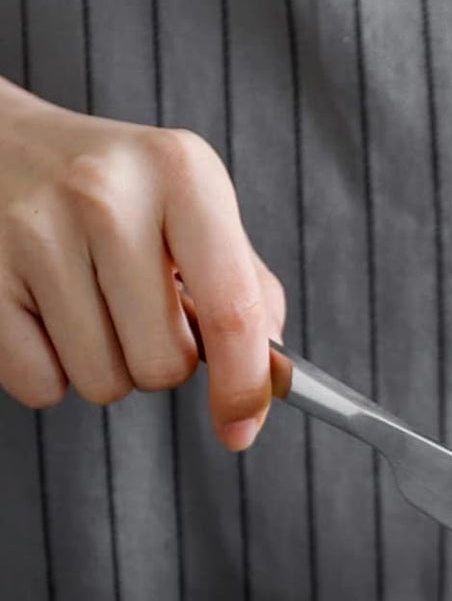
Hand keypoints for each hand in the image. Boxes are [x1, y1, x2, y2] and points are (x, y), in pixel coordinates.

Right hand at [0, 78, 283, 450]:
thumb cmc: (116, 194)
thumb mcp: (195, 214)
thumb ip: (249, 294)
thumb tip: (269, 386)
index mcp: (181, 173)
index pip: (234, 314)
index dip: (244, 388)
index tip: (241, 427)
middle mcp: (107, 192)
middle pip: (163, 365)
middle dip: (159, 361)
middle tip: (134, 309)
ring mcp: (33, 227)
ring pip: (103, 381)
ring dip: (104, 365)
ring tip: (86, 301)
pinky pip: (40, 383)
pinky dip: (48, 368)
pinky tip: (43, 309)